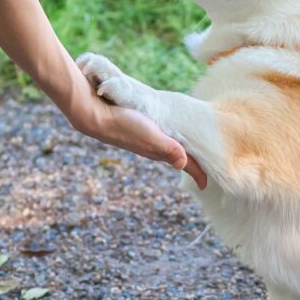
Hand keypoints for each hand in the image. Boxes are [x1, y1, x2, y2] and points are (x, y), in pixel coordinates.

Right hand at [62, 70, 208, 189]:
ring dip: (177, 152)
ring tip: (187, 153)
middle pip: (177, 158)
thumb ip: (167, 147)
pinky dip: (166, 140)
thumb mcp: (149, 134)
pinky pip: (157, 138)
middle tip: (201, 169)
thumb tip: (183, 163)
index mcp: (159, 151)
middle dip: (189, 165)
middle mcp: (152, 148)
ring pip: (166, 149)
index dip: (197, 173)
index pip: (184, 164)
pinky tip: (164, 133)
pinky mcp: (135, 129)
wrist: (94, 115)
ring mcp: (143, 140)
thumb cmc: (123, 123)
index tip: (206, 185)